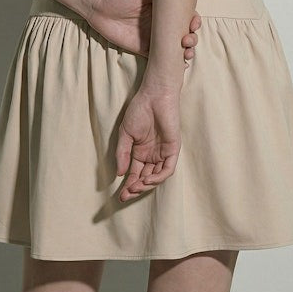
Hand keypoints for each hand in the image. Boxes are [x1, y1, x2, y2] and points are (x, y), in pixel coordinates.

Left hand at [87, 0, 200, 60]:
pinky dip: (172, 64)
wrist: (100, 8)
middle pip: (184, 34)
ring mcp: (155, 39)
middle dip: (192, 39)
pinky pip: (161, 59)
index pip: (185, 17)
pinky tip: (180, 65)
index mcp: (164, 11)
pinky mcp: (145, 50)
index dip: (194, 21)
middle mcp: (162, 25)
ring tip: (185, 53)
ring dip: (186, 52)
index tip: (194, 24)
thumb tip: (178, 2)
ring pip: (176, 48)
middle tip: (186, 40)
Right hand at [115, 85, 180, 200]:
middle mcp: (152, 155)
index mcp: (141, 152)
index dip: (128, 186)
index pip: (135, 174)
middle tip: (126, 195)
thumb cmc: (139, 111)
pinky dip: (158, 177)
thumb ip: (122, 154)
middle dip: (136, 189)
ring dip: (146, 185)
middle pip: (145, 179)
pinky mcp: (173, 150)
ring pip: (156, 177)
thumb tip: (120, 174)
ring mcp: (163, 153)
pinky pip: (167, 170)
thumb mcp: (125, 134)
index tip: (119, 196)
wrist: (154, 96)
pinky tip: (147, 179)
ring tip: (135, 187)